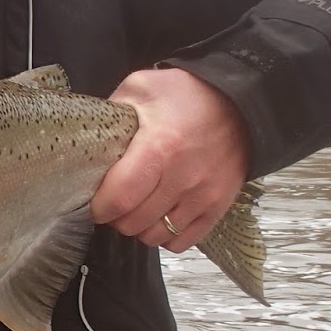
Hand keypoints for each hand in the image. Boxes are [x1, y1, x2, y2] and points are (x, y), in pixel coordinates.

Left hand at [90, 67, 249, 253]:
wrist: (242, 103)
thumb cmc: (187, 95)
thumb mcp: (141, 88)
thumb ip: (112, 112)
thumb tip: (89, 137)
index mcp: (159, 147)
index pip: (120, 197)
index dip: (99, 207)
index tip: (93, 201)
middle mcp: (183, 177)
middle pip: (134, 222)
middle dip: (115, 217)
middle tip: (113, 202)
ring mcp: (204, 195)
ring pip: (155, 236)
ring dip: (138, 227)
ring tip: (135, 208)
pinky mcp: (219, 206)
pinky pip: (183, 241)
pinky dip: (165, 235)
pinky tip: (159, 216)